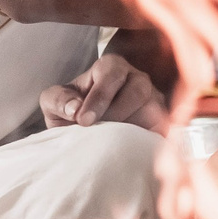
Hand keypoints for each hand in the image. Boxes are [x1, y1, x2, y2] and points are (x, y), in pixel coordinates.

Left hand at [41, 53, 168, 132]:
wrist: (85, 131)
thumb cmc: (71, 111)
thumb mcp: (53, 102)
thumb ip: (58, 100)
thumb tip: (75, 109)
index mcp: (111, 67)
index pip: (111, 74)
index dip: (99, 97)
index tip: (83, 121)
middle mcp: (137, 79)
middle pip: (139, 90)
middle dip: (118, 113)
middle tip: (99, 132)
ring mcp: (153, 100)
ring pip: (154, 110)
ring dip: (134, 128)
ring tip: (113, 144)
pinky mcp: (161, 122)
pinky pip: (164, 130)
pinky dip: (150, 141)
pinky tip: (132, 152)